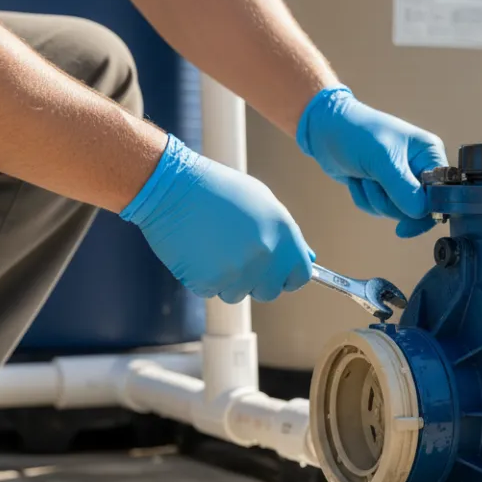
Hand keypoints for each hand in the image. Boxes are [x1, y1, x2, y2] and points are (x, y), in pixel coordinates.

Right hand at [121, 135, 312, 302]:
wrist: (172, 187)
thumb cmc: (219, 191)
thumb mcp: (264, 203)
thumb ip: (288, 236)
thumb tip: (309, 260)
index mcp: (285, 236)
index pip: (301, 276)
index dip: (287, 276)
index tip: (277, 273)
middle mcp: (266, 257)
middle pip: (270, 291)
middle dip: (256, 281)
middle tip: (237, 256)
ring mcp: (238, 272)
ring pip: (238, 294)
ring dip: (227, 279)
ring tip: (214, 247)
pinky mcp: (209, 282)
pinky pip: (211, 291)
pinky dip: (203, 277)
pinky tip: (197, 251)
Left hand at [296, 86, 445, 237]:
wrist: (325, 128)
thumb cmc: (356, 133)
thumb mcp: (382, 159)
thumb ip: (404, 188)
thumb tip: (420, 213)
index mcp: (429, 154)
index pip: (441, 193)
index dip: (426, 210)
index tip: (406, 221)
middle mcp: (420, 168)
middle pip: (418, 209)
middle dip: (390, 201)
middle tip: (373, 182)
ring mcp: (402, 180)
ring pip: (396, 212)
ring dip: (374, 199)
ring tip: (363, 176)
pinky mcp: (384, 189)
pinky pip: (379, 210)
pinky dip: (364, 199)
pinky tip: (357, 179)